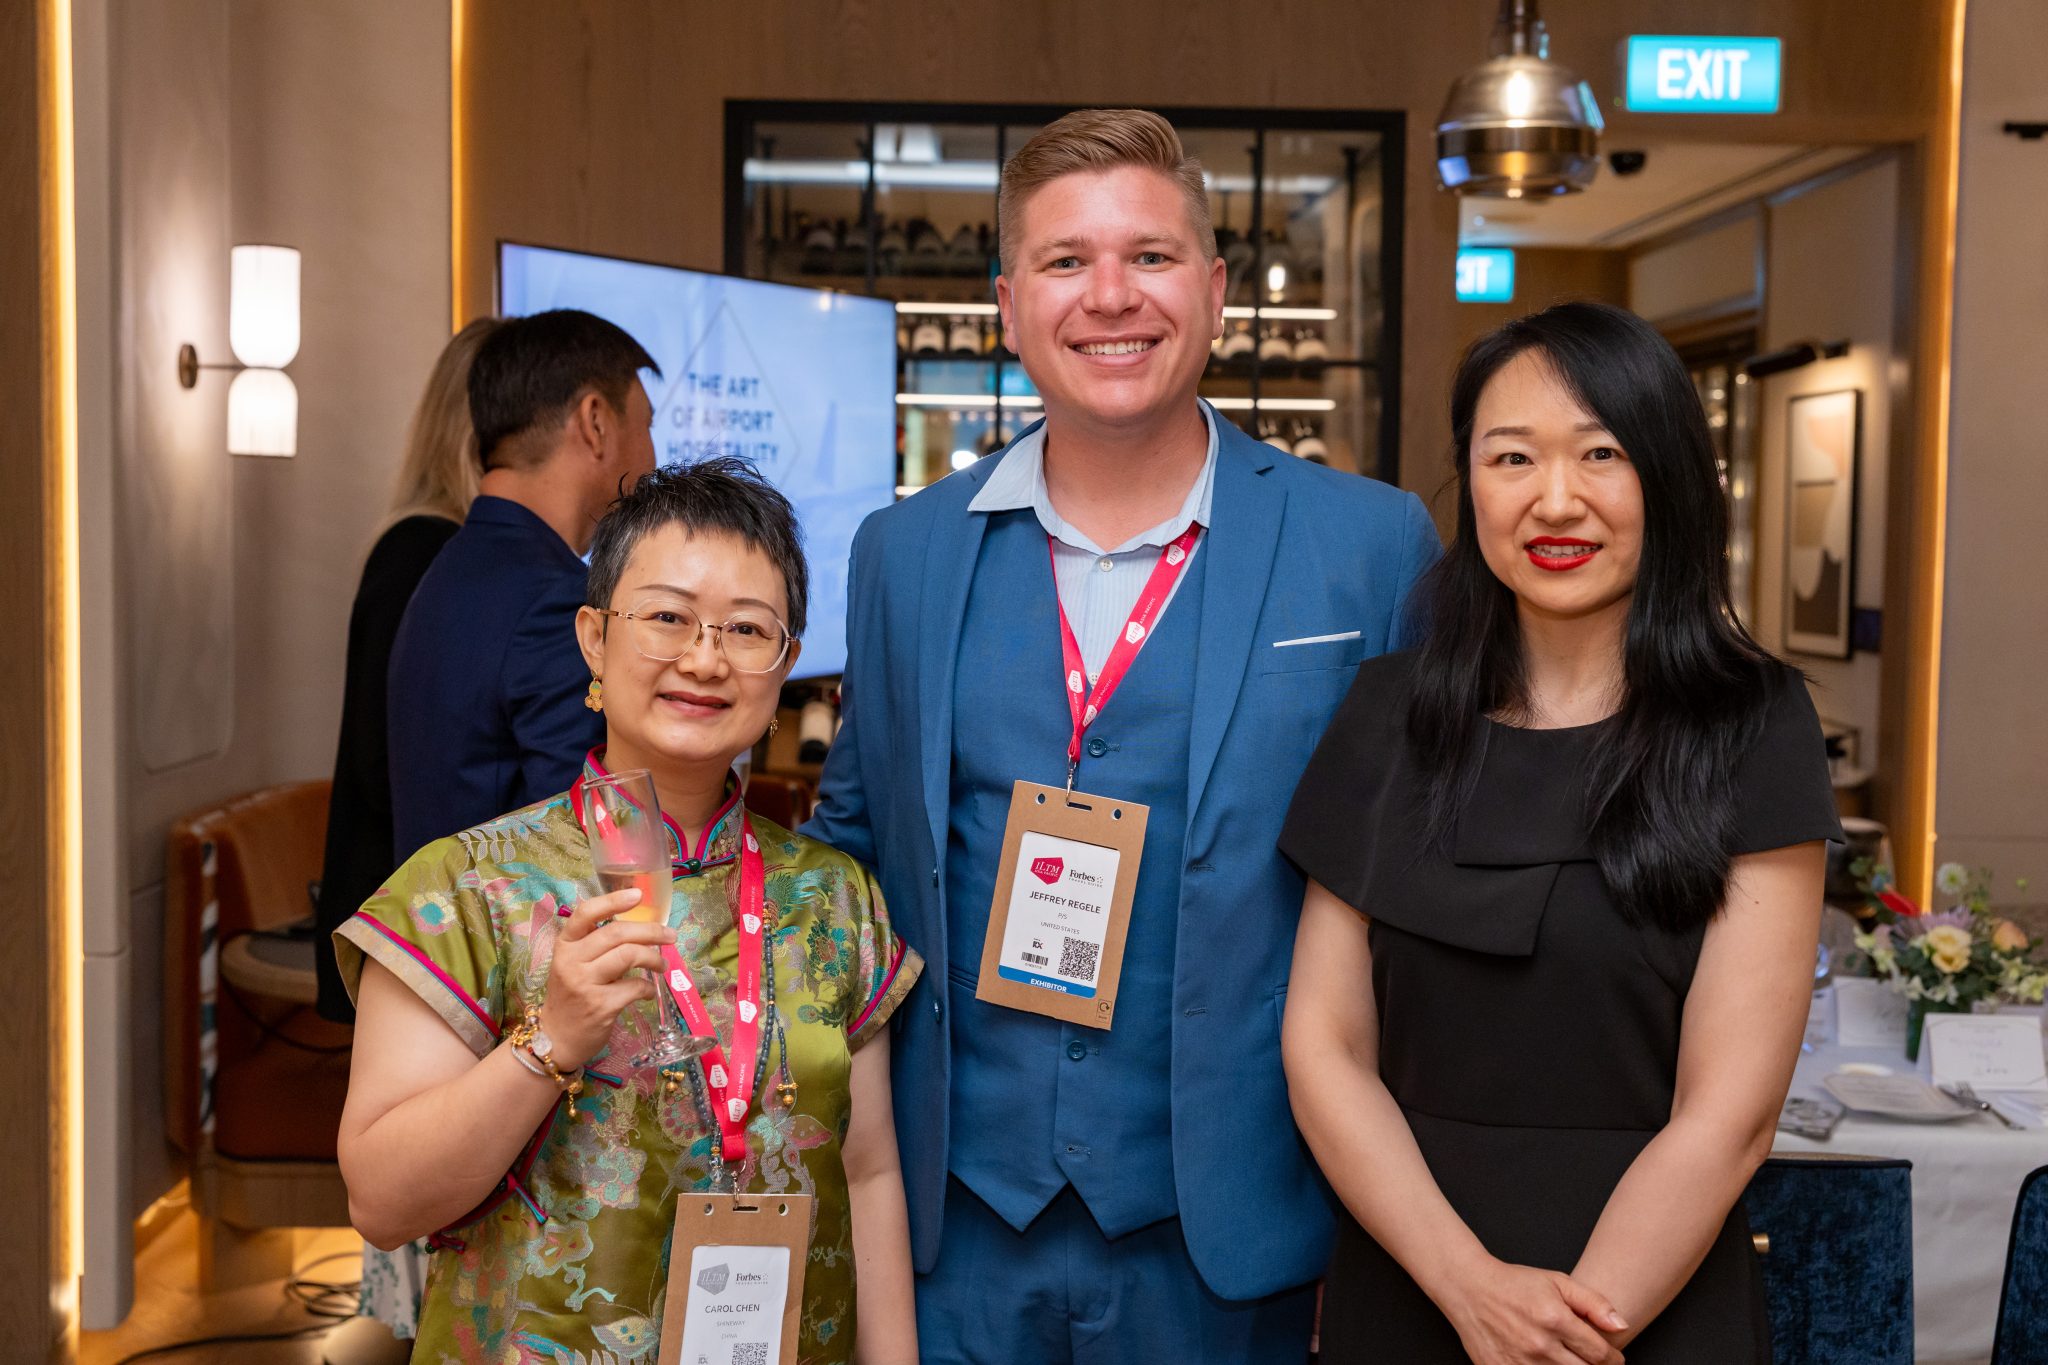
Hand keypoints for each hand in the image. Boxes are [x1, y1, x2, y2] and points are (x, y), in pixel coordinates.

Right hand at [536, 888, 669, 1068]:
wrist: (556, 1038)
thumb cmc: (570, 996)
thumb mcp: (573, 964)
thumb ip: (596, 945)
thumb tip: (639, 929)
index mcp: (565, 945)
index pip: (586, 913)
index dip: (613, 900)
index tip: (638, 895)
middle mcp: (571, 960)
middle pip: (617, 933)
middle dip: (651, 931)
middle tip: (670, 936)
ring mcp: (584, 983)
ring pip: (629, 956)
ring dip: (654, 958)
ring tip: (661, 965)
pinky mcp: (600, 1006)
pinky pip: (635, 987)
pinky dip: (647, 987)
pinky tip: (647, 991)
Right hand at [1439, 1258, 1628, 1364]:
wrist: (1469, 1289)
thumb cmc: (1514, 1284)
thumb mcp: (1557, 1281)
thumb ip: (1594, 1303)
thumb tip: (1622, 1325)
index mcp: (1555, 1320)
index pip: (1600, 1354)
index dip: (1613, 1358)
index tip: (1613, 1357)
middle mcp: (1540, 1345)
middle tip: (1592, 1359)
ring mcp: (1520, 1363)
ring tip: (1567, 1358)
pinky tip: (1546, 1362)